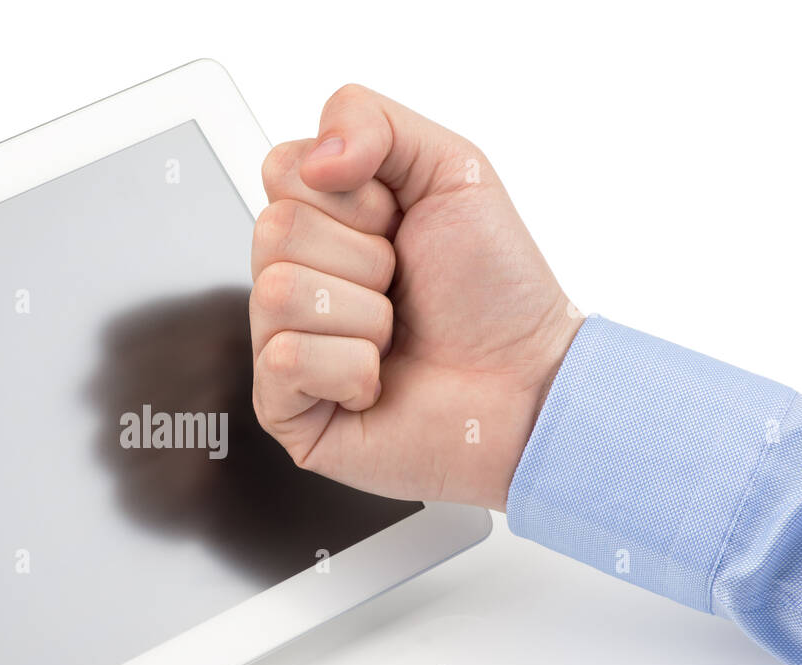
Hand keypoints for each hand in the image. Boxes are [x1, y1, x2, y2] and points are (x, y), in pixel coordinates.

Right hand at [250, 84, 583, 510]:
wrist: (527, 385)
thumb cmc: (495, 292)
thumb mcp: (452, 168)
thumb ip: (372, 119)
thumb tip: (313, 157)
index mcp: (323, 222)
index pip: (281, 170)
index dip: (354, 196)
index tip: (399, 227)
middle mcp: (296, 278)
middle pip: (274, 229)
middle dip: (362, 257)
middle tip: (400, 286)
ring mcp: (284, 342)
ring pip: (277, 292)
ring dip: (362, 315)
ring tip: (393, 336)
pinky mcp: (283, 408)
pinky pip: (285, 360)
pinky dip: (349, 369)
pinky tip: (376, 381)